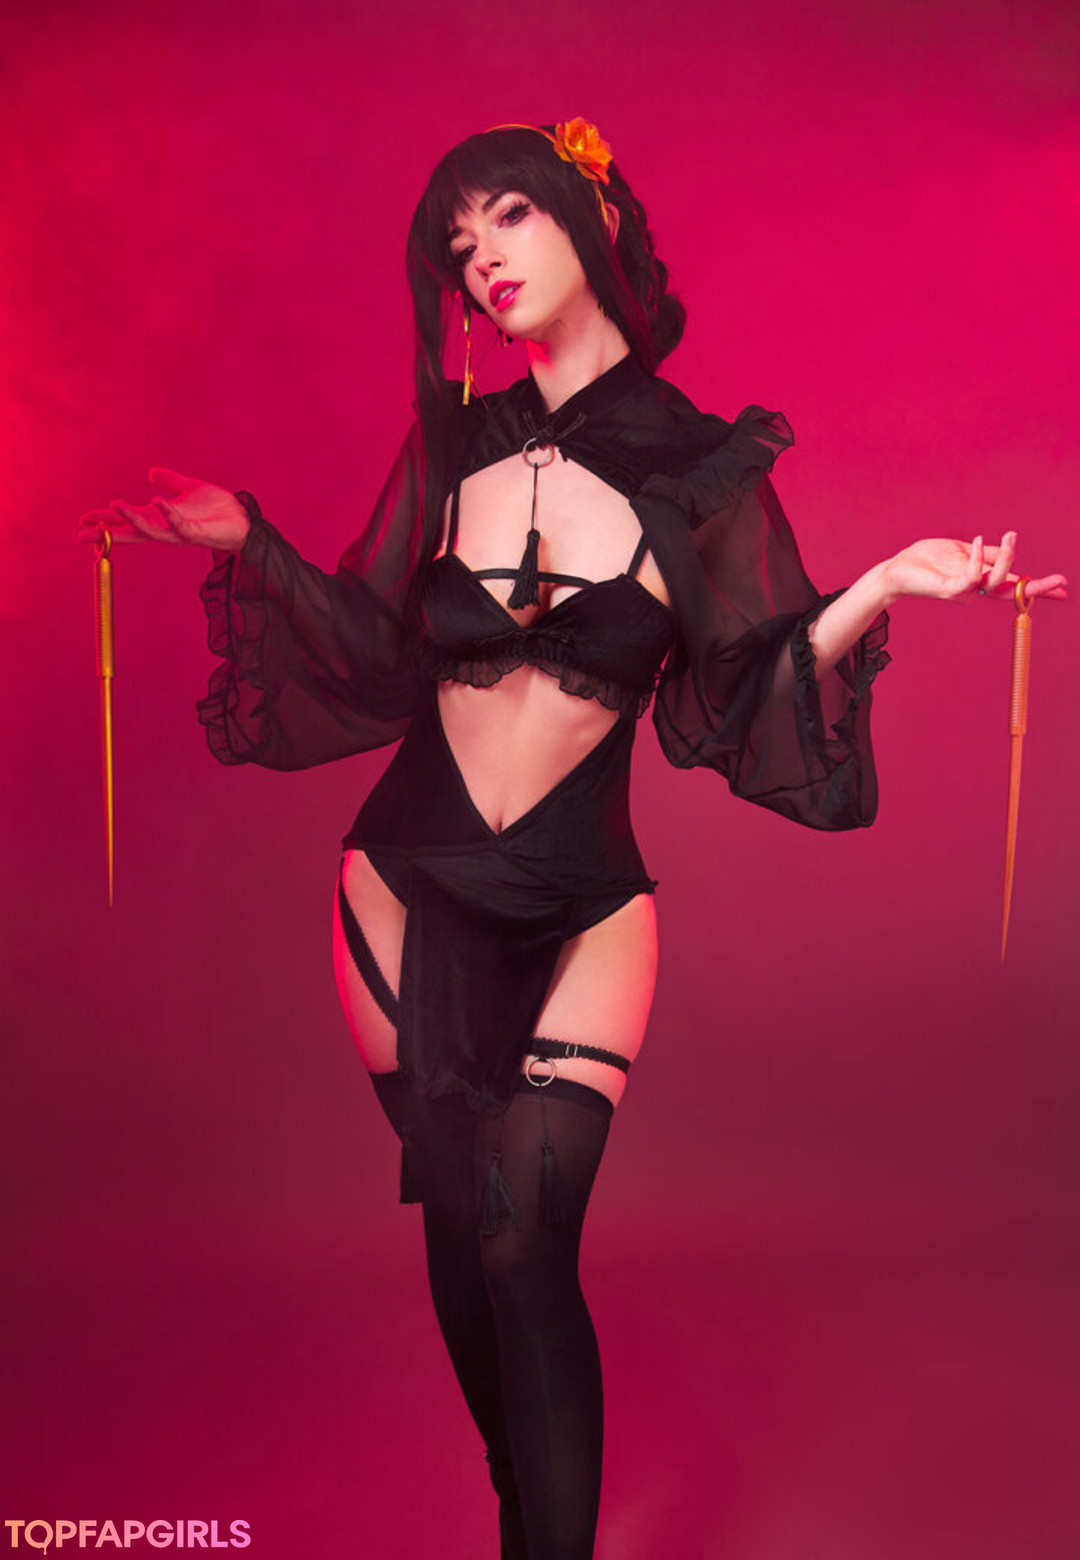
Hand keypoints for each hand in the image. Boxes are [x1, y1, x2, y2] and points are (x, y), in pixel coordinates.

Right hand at [77, 467, 250, 552]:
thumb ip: (170, 481)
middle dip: (107, 531)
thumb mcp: (190, 488)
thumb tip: (151, 472)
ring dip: (130, 519)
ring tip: (112, 506)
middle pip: (130, 531)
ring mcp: (179, 533)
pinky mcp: (196, 533)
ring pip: (150, 530)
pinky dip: (166, 513)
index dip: (106, 521)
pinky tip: (155, 501)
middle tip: (83, 531)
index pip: (127, 521)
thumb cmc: (218, 509)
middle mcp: (166, 529)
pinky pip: (178, 524)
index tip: (84, 522)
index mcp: (161, 518)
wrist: (243, 520)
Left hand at [883, 532, 1067, 604]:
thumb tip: (1010, 547)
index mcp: (982, 581)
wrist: (898, 569)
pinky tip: (976, 540)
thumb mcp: (963, 551)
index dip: (1039, 588)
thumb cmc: (929, 560)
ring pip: (995, 581)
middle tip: (1059, 582)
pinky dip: (976, 559)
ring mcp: (963, 592)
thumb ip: (986, 554)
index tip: (1063, 588)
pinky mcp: (948, 589)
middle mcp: (977, 590)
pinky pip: (969, 578)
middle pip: (1013, 592)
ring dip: (1005, 558)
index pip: (1015, 586)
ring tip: (1007, 537)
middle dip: (1037, 588)